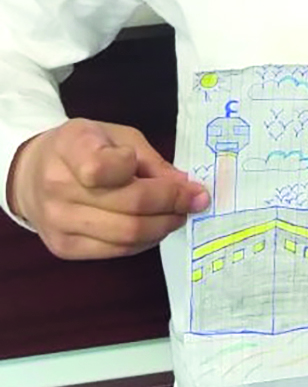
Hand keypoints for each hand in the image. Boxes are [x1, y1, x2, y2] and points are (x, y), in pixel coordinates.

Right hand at [7, 118, 209, 259]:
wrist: (32, 173)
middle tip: (195, 201)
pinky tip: (154, 228)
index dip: (146, 174)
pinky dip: (144, 242)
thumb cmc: (83, 146)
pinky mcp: (63, 248)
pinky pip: (116, 252)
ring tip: (178, 215)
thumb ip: (149, 159)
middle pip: (128, 206)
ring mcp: (58, 222)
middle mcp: (57, 186)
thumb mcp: (115, 135)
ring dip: (162, 227)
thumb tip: (184, 186)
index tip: (180, 179)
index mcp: (70, 146)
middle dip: (172, 205)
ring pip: (126, 235)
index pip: (105, 168)